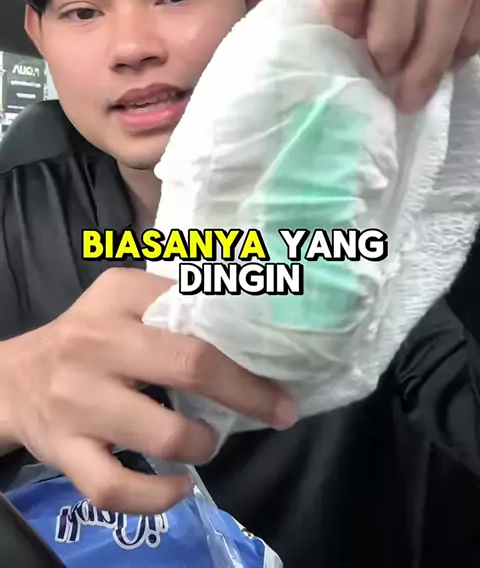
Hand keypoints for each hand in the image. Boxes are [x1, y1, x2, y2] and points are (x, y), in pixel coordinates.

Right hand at [3, 268, 295, 514]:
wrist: (16, 379)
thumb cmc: (89, 335)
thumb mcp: (126, 298)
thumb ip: (178, 300)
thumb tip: (254, 318)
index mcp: (119, 295)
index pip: (195, 309)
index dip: (245, 342)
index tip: (279, 364)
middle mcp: (96, 343)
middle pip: (189, 365)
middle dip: (246, 393)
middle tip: (278, 410)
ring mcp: (79, 401)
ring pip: (161, 433)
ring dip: (202, 443)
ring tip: (207, 441)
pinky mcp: (65, 452)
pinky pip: (117, 488)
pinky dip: (158, 497)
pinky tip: (179, 486)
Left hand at [305, 0, 479, 111]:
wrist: (429, 4)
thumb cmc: (376, 20)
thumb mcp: (349, 18)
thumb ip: (339, 28)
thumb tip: (336, 71)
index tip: (346, 32)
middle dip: (392, 29)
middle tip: (386, 70)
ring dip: (432, 51)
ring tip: (416, 89)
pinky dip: (465, 45)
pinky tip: (450, 65)